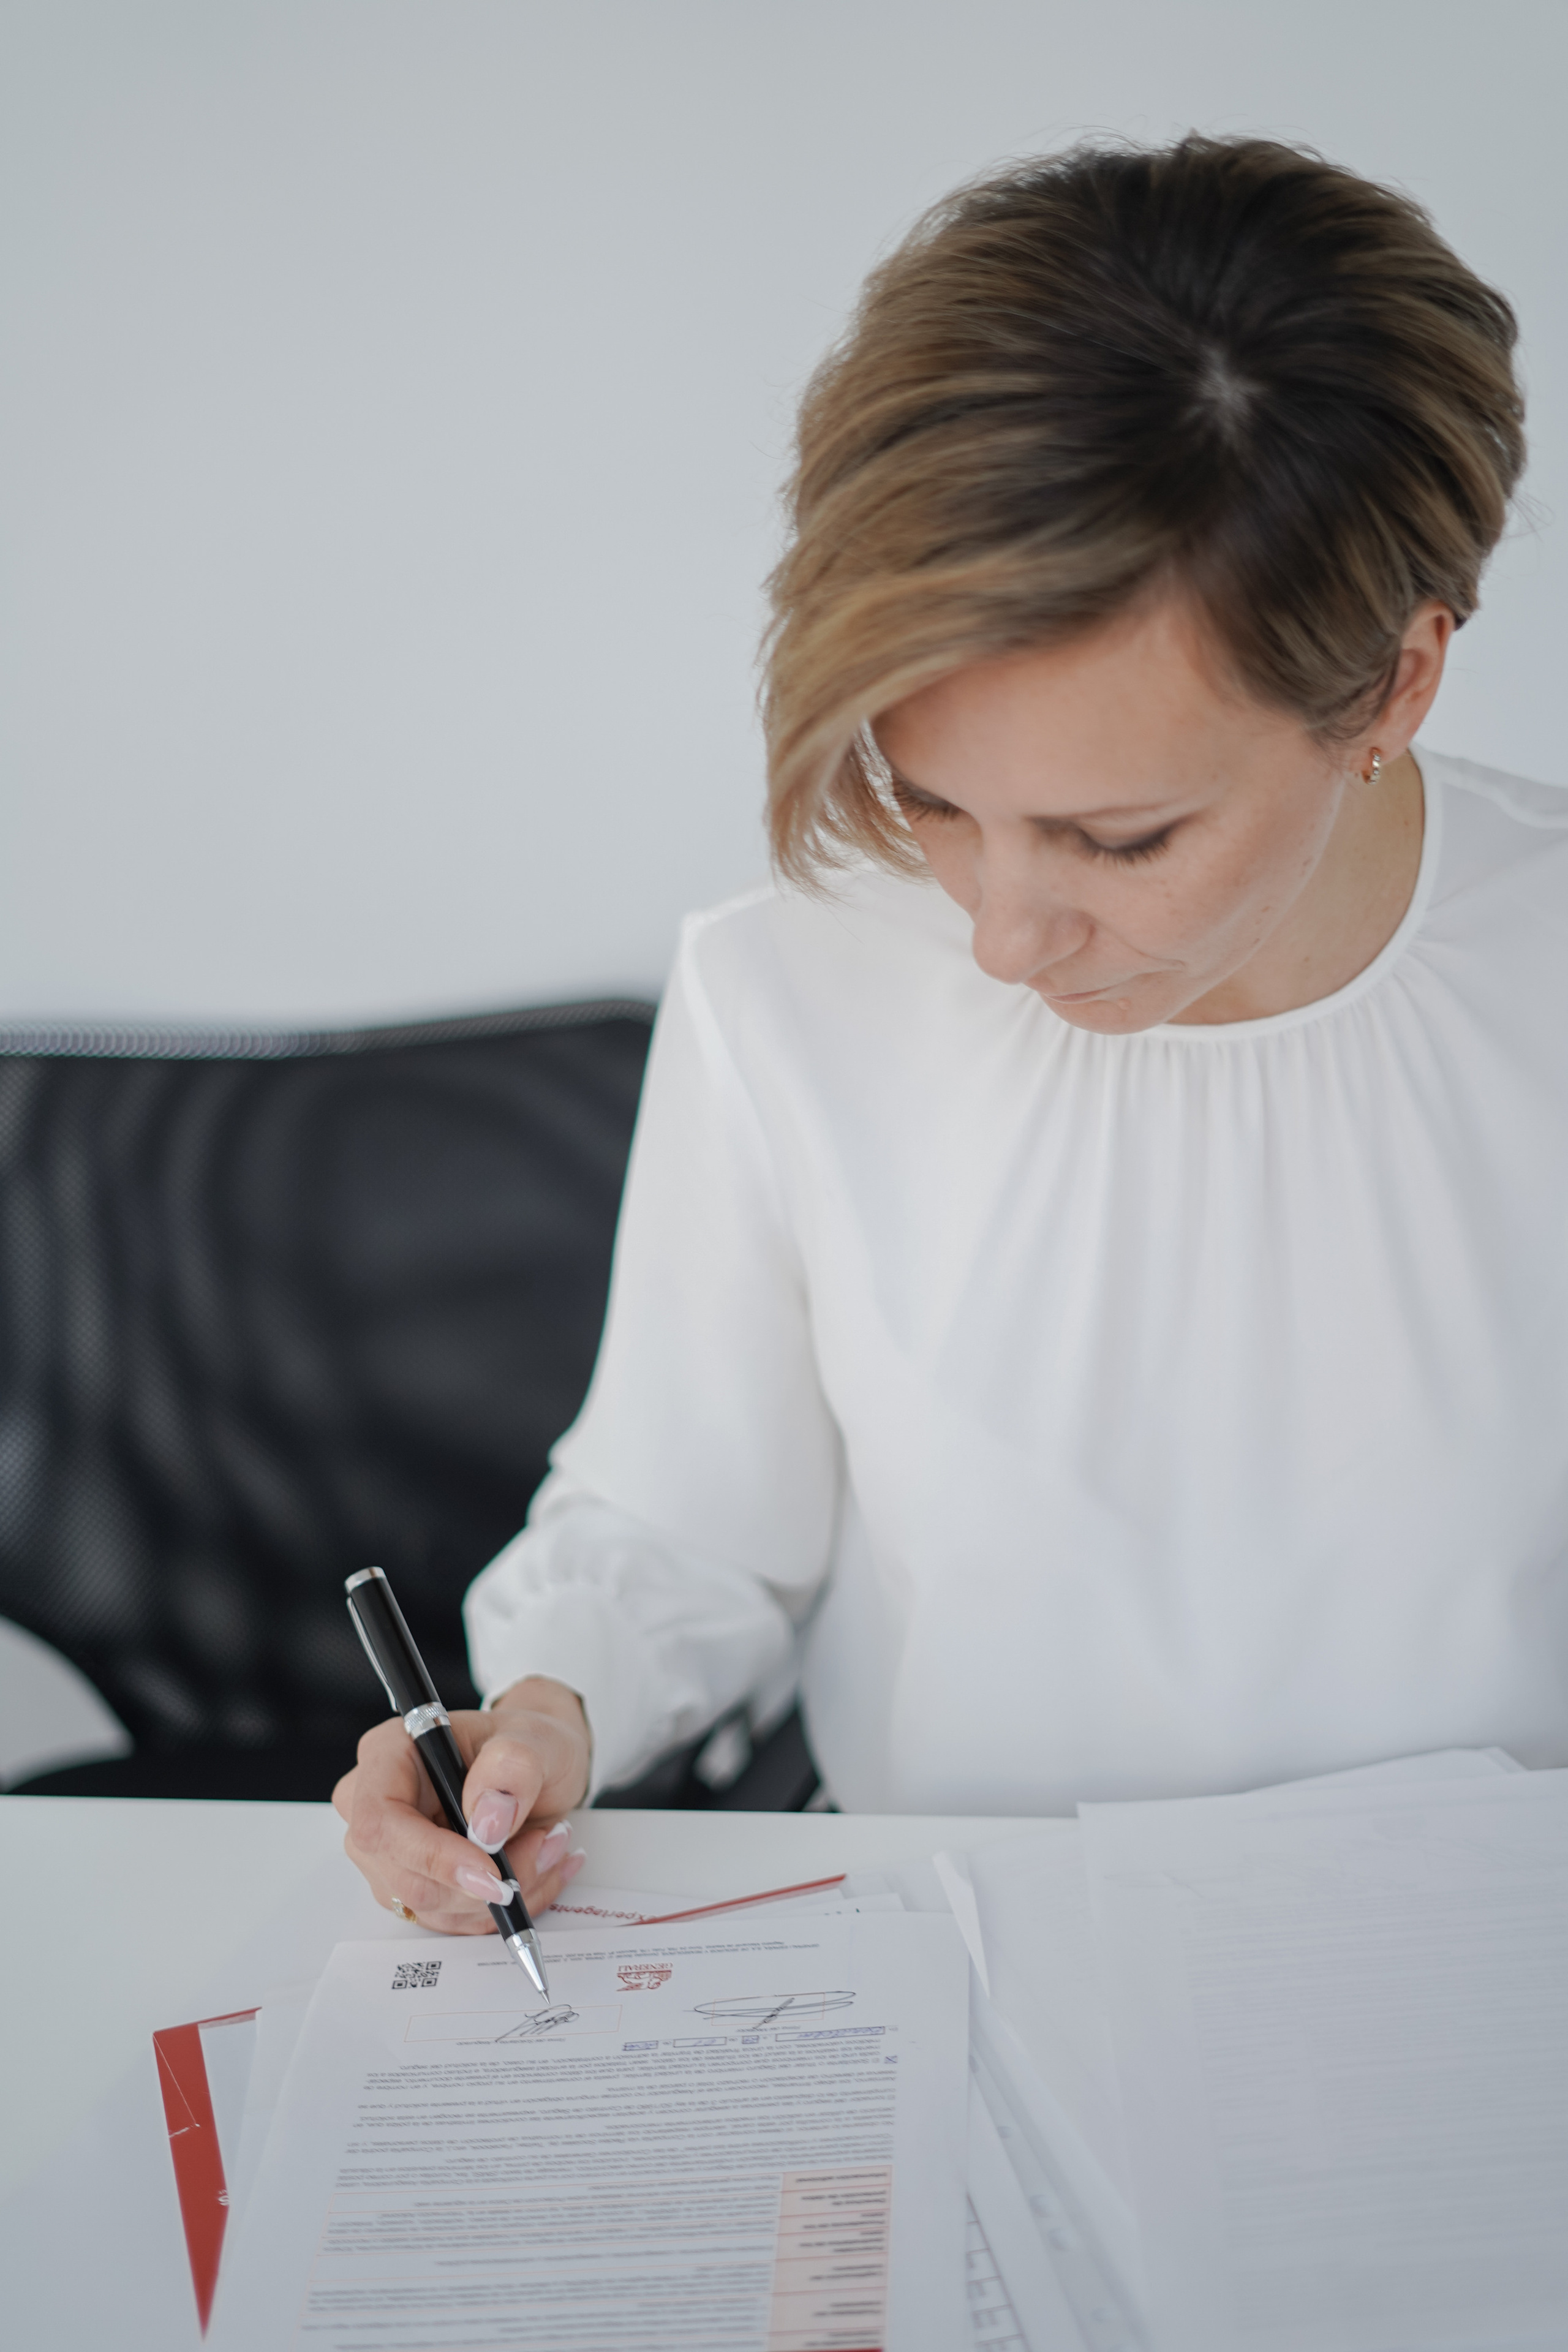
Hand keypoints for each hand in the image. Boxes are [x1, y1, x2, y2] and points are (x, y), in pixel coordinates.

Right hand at [334, 1676, 592, 1933]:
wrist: (540, 1766)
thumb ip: (513, 1767)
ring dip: (503, 1892)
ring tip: (549, 1844)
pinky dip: (504, 1906)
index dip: (431, 1856)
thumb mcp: (536, 1738)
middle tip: (546, 1843)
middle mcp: (378, 1808)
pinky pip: (455, 1919)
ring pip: (435, 1906)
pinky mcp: (417, 1885)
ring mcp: (392, 1854)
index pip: (379, 1822)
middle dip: (484, 1880)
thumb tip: (487, 1823)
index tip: (491, 1872)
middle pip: (407, 1878)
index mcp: (387, 1754)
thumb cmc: (527, 1743)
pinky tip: (540, 1867)